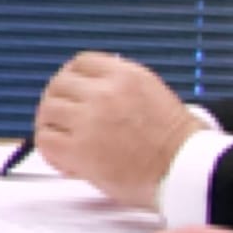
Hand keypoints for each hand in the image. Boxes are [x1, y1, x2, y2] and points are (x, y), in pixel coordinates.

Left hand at [33, 51, 203, 210]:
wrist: (186, 169)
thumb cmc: (176, 140)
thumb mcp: (152, 91)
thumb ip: (120, 85)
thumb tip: (90, 88)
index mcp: (124, 75)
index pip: (80, 63)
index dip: (71, 78)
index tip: (71, 92)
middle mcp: (104, 92)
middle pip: (58, 85)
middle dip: (58, 101)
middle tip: (61, 119)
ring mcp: (89, 120)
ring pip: (47, 112)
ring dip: (51, 125)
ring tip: (64, 141)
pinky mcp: (79, 150)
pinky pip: (45, 141)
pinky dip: (50, 150)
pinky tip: (67, 161)